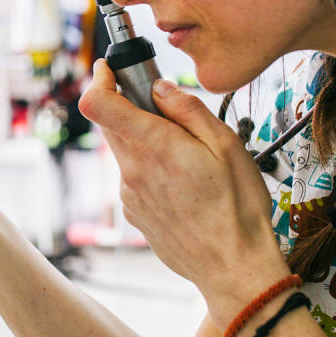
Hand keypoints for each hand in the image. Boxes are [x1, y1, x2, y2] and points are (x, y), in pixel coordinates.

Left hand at [78, 60, 289, 324]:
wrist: (234, 268)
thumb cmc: (239, 208)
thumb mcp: (227, 145)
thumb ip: (187, 109)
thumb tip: (160, 88)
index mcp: (152, 146)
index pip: (97, 103)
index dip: (99, 79)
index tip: (109, 68)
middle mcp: (131, 169)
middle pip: (110, 123)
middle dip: (128, 106)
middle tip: (164, 107)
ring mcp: (128, 193)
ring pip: (124, 150)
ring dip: (144, 140)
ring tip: (187, 155)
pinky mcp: (133, 211)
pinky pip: (134, 176)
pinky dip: (150, 168)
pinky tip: (184, 183)